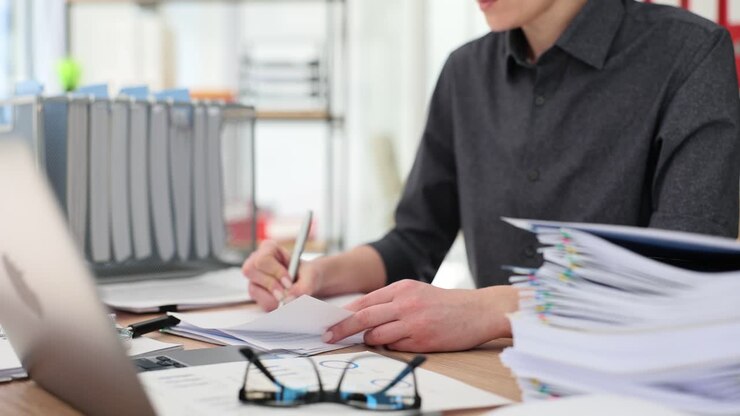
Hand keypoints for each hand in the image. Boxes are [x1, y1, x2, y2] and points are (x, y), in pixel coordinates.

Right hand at [241, 240, 323, 310]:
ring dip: (273, 297)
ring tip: (288, 296)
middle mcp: (256, 261)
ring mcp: (254, 278)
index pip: (263, 259)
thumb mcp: (311, 276)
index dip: (275, 272)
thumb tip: (288, 298)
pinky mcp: (256, 293)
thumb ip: (303, 286)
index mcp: (268, 249)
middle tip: (285, 293)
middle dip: (270, 284)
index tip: (289, 282)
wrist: (308, 283)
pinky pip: (260, 303)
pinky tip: (284, 301)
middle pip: (249, 270)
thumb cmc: (308, 274)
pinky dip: (274, 305)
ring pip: (253, 289)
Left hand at [324, 280, 518, 351]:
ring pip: (377, 335)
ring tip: (371, 339)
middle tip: (328, 336)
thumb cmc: (444, 303)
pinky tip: (397, 342)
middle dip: (342, 328)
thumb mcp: (416, 292)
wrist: (478, 311)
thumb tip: (361, 315)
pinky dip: (390, 346)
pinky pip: (395, 347)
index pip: (364, 301)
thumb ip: (391, 300)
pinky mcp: (422, 340)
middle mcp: (405, 303)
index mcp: (402, 287)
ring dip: (369, 340)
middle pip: (364, 317)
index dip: (344, 313)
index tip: (329, 322)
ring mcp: (413, 322)